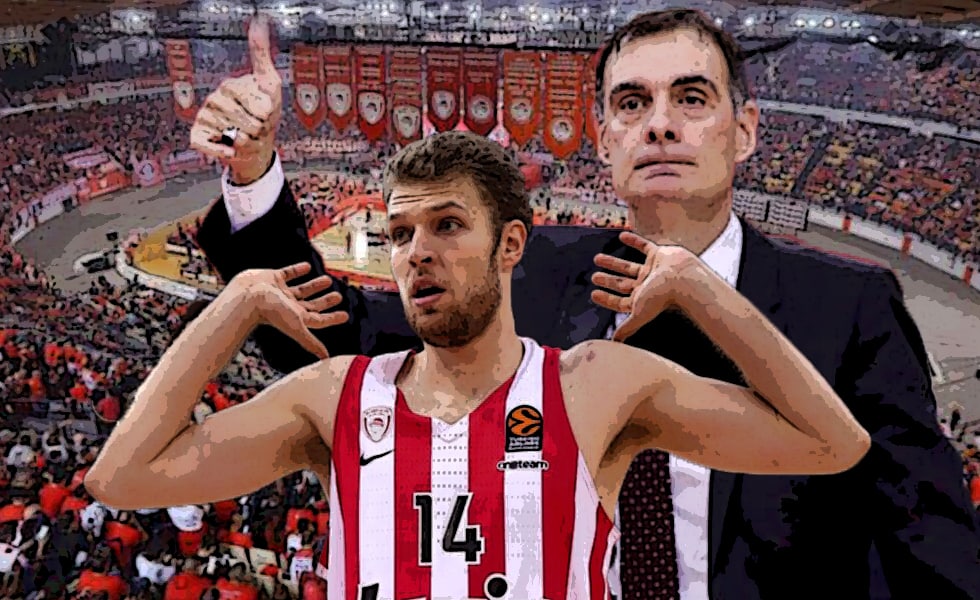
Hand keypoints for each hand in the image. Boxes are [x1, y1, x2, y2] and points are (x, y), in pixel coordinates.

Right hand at [189, 15, 281, 183]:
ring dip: (244, 140)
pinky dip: (223, 151)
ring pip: (229, 132)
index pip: (250, 99)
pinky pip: (208, 144)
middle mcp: (215, 98)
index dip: (264, 111)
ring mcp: (205, 116)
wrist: (258, 145)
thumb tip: (258, 23)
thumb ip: (263, 56)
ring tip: (244, 134)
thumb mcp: (271, 84)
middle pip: (243, 118)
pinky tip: (229, 146)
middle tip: (256, 125)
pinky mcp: (197, 134)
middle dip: (256, 127)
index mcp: (230, 85)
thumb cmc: (265, 115)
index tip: (265, 110)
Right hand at [231, 262, 348, 359]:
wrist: (247, 296)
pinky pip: (287, 273)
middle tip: (338, 296)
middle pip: (311, 305)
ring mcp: (280, 292)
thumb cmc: (271, 312)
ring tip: (328, 280)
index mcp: (296, 318)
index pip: (318, 320)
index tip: (345, 316)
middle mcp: (288, 306)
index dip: (332, 318)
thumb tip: (326, 360)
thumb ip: (311, 343)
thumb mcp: (296, 327)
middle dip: (325, 301)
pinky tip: (307, 267)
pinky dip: (298, 270)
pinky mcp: (272, 278)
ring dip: (314, 285)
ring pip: (301, 289)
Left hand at [591, 231, 702, 341]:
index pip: (621, 302)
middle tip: (594, 276)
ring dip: (614, 263)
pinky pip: (644, 246)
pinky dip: (633, 241)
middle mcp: (647, 286)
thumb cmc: (663, 297)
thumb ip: (627, 327)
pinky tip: (621, 236)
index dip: (606, 299)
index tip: (593, 294)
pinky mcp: (660, 254)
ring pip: (629, 266)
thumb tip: (614, 345)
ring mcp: (653, 270)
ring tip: (597, 258)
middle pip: (622, 284)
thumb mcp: (639, 313)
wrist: (684, 277)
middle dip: (608, 280)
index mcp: (642, 300)